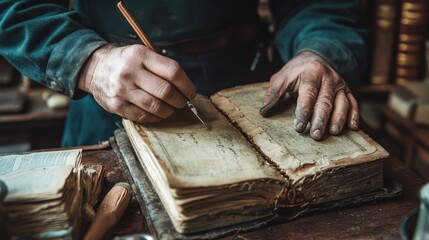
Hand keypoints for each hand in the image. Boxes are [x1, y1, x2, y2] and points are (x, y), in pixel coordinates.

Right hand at [78, 44, 195, 122]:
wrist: (94, 67)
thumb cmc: (126, 62)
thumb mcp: (142, 54)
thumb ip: (162, 67)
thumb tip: (185, 87)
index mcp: (140, 55)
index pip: (172, 72)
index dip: (187, 85)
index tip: (191, 92)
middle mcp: (130, 71)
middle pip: (166, 91)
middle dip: (180, 100)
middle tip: (182, 102)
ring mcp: (122, 90)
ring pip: (155, 106)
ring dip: (169, 111)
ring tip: (171, 109)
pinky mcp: (116, 105)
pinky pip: (142, 116)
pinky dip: (155, 117)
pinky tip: (159, 114)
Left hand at [260, 51, 358, 139]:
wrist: (314, 58)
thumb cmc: (295, 72)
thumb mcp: (281, 78)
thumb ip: (273, 94)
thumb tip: (264, 112)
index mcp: (310, 74)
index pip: (307, 95)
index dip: (303, 112)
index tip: (298, 127)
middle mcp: (328, 78)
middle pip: (325, 101)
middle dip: (320, 119)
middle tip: (315, 135)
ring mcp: (339, 84)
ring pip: (342, 103)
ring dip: (338, 119)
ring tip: (333, 132)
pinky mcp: (346, 90)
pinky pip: (353, 102)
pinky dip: (354, 115)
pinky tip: (353, 127)